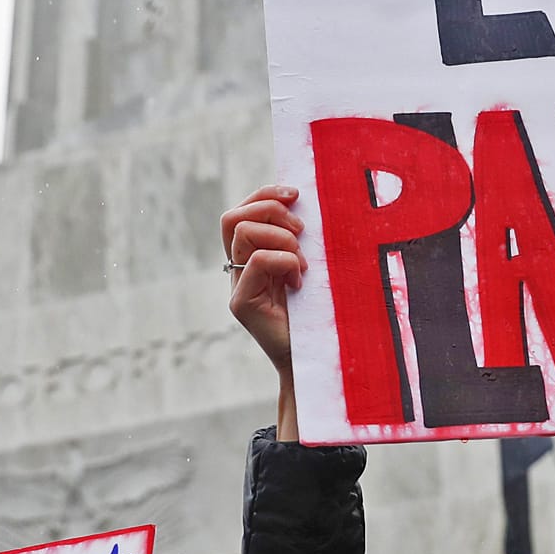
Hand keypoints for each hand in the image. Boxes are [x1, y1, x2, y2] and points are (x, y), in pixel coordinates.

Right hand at [222, 185, 305, 437]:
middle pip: (233, 217)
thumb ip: (301, 240)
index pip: (242, 212)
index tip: (297, 194)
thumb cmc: (322, 313)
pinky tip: (300, 282)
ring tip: (303, 262)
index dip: (265, 194)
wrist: (316, 359)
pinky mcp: (241, 304)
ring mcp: (237, 287)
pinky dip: (285, 262)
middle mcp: (238, 270)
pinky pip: (257, 260)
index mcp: (252, 257)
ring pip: (243, 233)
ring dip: (282, 238)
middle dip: (270, 211)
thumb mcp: (313, 267)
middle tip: (302, 231)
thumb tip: (305, 202)